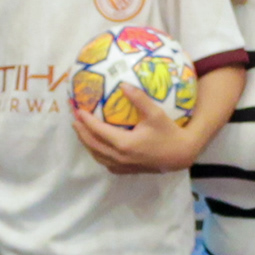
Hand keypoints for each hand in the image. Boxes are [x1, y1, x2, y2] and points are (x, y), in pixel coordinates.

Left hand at [69, 97, 196, 175]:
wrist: (180, 155)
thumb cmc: (169, 133)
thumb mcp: (155, 113)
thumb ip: (139, 99)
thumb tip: (123, 84)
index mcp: (124, 144)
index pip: (98, 131)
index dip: (86, 120)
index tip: (78, 110)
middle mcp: (120, 157)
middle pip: (93, 144)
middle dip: (81, 131)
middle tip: (74, 119)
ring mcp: (122, 165)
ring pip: (97, 155)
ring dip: (87, 143)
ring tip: (81, 131)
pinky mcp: (126, 170)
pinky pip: (105, 162)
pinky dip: (97, 153)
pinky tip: (96, 145)